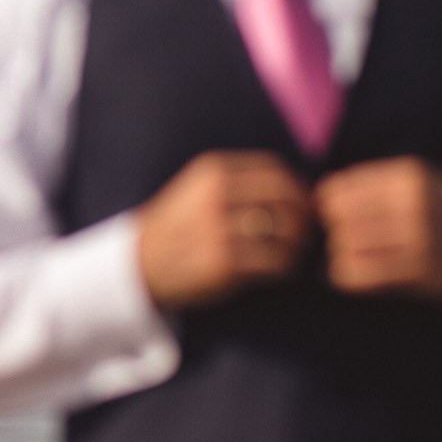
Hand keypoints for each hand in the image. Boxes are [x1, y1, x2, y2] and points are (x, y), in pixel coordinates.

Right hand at [136, 151, 311, 309]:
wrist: (135, 267)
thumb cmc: (175, 230)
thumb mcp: (197, 191)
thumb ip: (236, 183)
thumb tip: (295, 191)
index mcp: (212, 172)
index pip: (274, 170)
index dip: (296, 187)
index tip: (302, 203)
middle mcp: (216, 196)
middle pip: (285, 198)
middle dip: (304, 216)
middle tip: (306, 231)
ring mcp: (219, 229)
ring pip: (285, 231)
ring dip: (297, 244)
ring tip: (292, 252)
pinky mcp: (223, 263)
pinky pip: (274, 262)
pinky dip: (285, 268)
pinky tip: (279, 271)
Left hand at [315, 158, 441, 298]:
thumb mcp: (415, 184)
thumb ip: (372, 186)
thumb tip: (320, 195)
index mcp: (407, 176)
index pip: (337, 190)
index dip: (328, 207)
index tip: (339, 218)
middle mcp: (413, 202)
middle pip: (337, 218)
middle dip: (334, 232)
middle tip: (346, 241)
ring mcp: (418, 234)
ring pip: (344, 244)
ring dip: (340, 254)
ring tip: (354, 257)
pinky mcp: (420, 267)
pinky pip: (357, 272)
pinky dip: (345, 276)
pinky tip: (355, 275)